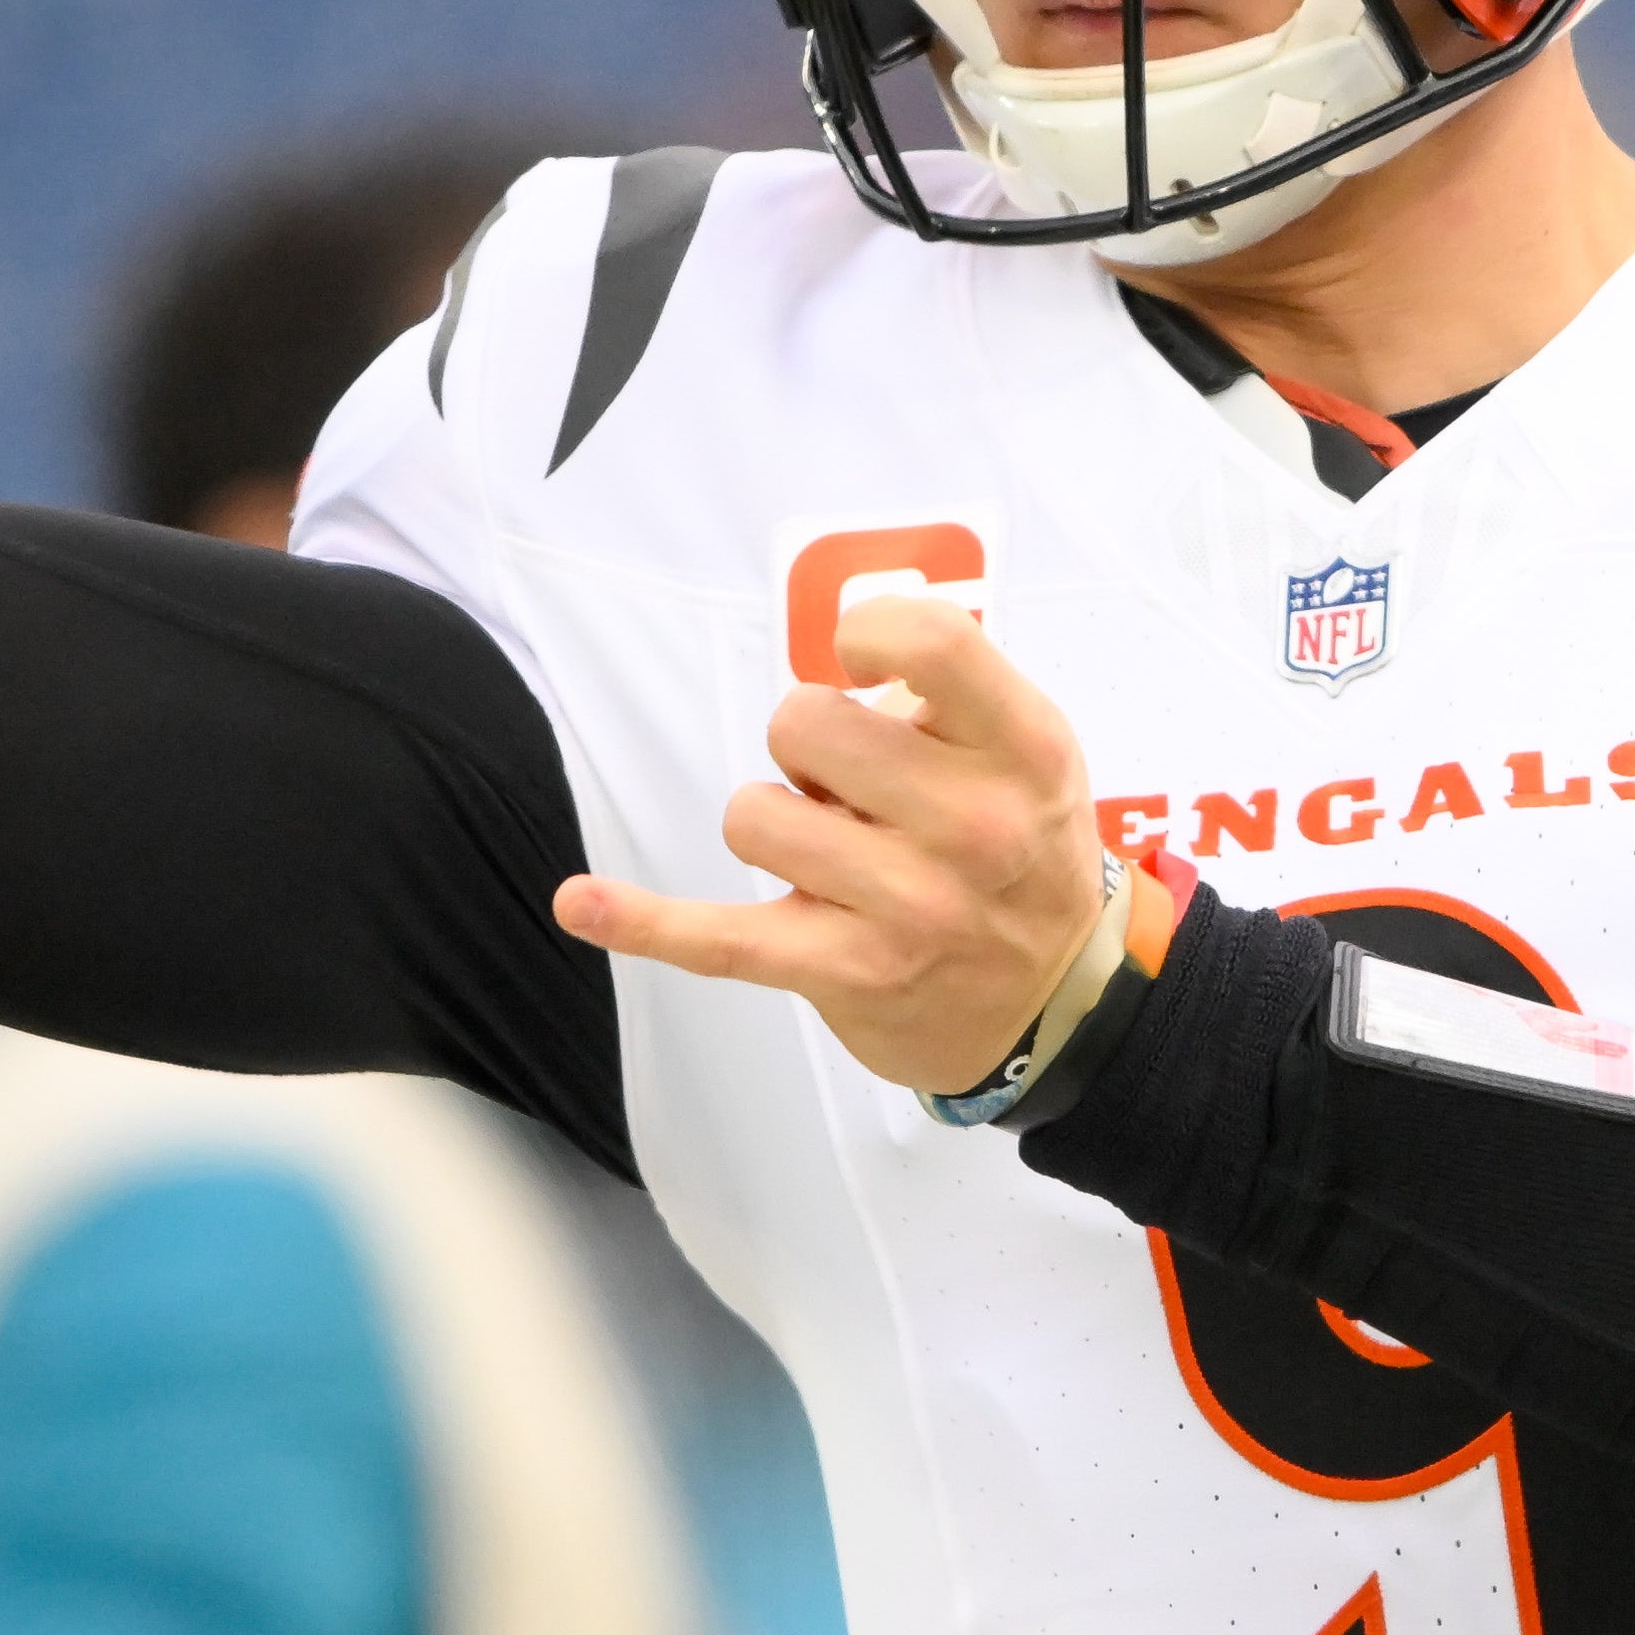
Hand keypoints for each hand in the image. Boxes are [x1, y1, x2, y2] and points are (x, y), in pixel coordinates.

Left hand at [556, 594, 1112, 1101]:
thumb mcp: (1027, 754)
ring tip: (836, 860)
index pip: (930, 643)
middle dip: (809, 747)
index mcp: (1022, 750)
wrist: (1054, 1002)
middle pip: (805, 724)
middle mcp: (973, 827)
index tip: (858, 658)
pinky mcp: (843, 972)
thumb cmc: (1022, 855)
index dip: (870, 633)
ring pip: (752, 814)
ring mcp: (906, 906)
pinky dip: (641, 921)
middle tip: (857, 793)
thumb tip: (842, 662)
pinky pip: (718, 937)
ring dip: (776, 826)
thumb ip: (948, 693)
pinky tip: (581, 904)